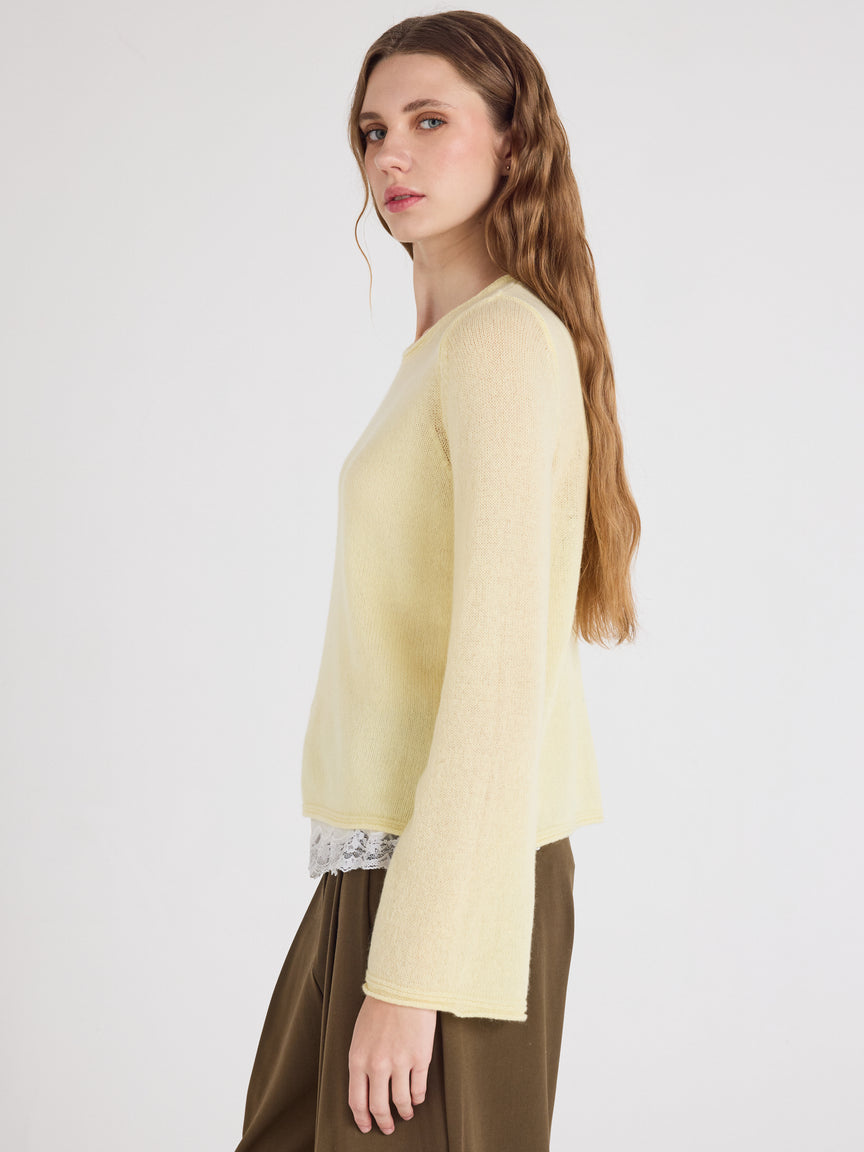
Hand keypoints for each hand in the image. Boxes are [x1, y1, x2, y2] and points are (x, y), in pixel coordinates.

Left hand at [348, 994, 436, 1133]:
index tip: (367, 1126)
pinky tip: (417, 1098)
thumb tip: (366, 1087)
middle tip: (388, 1127)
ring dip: (404, 1112)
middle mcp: (377, 1066)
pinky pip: (419, 1089)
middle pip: (379, 1107)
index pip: (357, 1100)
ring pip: (401, 1102)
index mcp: (358, 1059)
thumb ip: (361, 1061)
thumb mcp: (360, 1035)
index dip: (362, 1118)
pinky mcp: (420, 1059)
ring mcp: (400, 1063)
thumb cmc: (380, 1007)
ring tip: (406, 1113)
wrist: (403, 986)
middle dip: (383, 1122)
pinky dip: (418, 1098)